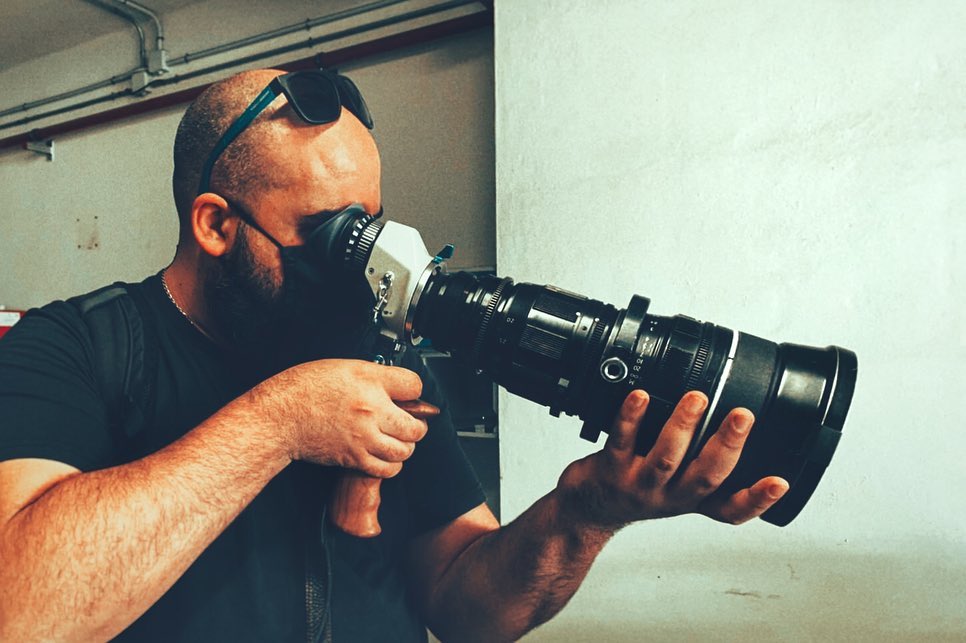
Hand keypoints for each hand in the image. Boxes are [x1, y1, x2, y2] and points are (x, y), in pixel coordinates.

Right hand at [244, 359, 428, 477]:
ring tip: (396, 439)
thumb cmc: (305, 389)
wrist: (281, 416)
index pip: (415, 386)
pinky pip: (388, 468)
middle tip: (410, 422)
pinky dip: (392, 464)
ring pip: (405, 450)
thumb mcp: (344, 368)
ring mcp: (364, 436)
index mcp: (369, 380)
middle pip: (416, 426)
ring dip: (406, 446)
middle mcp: (370, 409)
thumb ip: (374, 376)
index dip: (414, 391)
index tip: (408, 395)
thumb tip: (395, 387)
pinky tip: (384, 454)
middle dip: (417, 425)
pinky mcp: (355, 457)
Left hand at [557, 390, 788, 527]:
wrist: (588, 510)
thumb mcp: (677, 487)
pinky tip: (640, 396)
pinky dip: (631, 417)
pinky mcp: (609, 470)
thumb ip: (703, 461)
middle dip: (727, 446)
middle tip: (743, 416)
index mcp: (692, 499)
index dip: (758, 500)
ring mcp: (639, 484)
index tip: (780, 481)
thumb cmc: (637, 490)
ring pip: (665, 457)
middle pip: (705, 476)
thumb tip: (735, 419)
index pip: (732, 510)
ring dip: (683, 425)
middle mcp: (669, 496)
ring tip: (696, 398)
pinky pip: (622, 440)